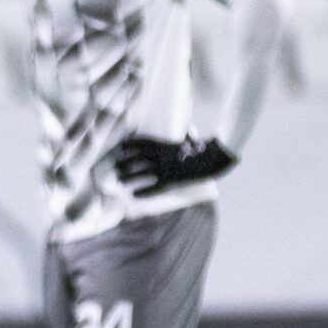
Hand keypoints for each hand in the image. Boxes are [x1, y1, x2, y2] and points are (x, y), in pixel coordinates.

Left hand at [111, 135, 235, 195]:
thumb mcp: (190, 140)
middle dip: (125, 162)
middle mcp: (161, 156)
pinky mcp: (170, 180)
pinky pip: (153, 187)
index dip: (130, 144)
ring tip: (119, 180)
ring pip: (141, 173)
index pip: (142, 142)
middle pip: (137, 158)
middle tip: (114, 167)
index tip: (121, 146)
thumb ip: (184, 136)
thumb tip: (186, 131)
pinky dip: (143, 191)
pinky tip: (133, 195)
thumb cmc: (202, 150)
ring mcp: (164, 168)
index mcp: (165, 144)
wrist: (212, 159)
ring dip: (129, 176)